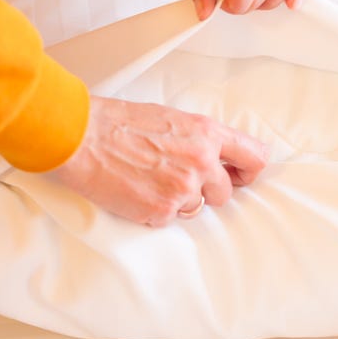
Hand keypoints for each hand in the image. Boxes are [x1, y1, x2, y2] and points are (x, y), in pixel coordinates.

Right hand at [51, 96, 267, 226]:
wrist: (82, 137)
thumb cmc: (120, 123)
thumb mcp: (173, 119)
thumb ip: (201, 139)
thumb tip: (218, 157)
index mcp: (207, 133)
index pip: (255, 157)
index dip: (248, 171)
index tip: (238, 176)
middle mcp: (202, 161)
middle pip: (226, 192)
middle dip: (206, 190)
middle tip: (177, 179)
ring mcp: (183, 188)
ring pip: (196, 207)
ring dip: (178, 200)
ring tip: (150, 180)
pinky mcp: (162, 210)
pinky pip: (170, 219)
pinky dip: (155, 210)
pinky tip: (137, 191)